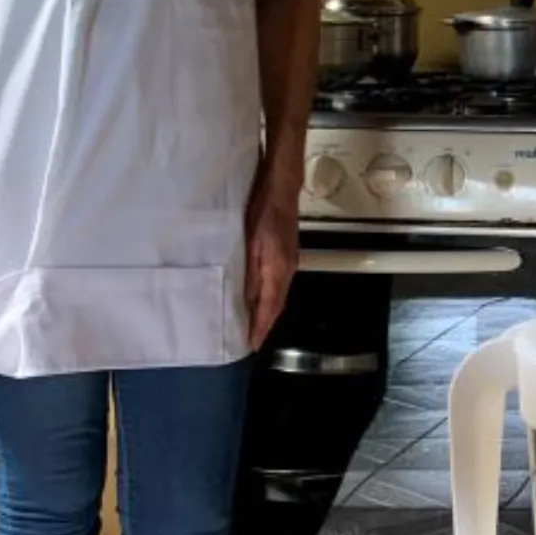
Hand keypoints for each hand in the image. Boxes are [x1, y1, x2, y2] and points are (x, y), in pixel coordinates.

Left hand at [242, 171, 299, 351]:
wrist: (281, 189)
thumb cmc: (262, 212)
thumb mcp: (250, 243)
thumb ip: (249, 272)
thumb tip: (246, 300)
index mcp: (277, 270)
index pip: (269, 308)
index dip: (260, 328)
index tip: (250, 345)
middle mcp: (287, 271)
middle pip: (277, 305)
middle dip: (264, 324)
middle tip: (250, 340)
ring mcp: (289, 263)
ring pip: (278, 296)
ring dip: (267, 312)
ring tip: (252, 324)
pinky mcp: (287, 255)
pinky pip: (278, 285)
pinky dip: (270, 297)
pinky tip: (259, 297)